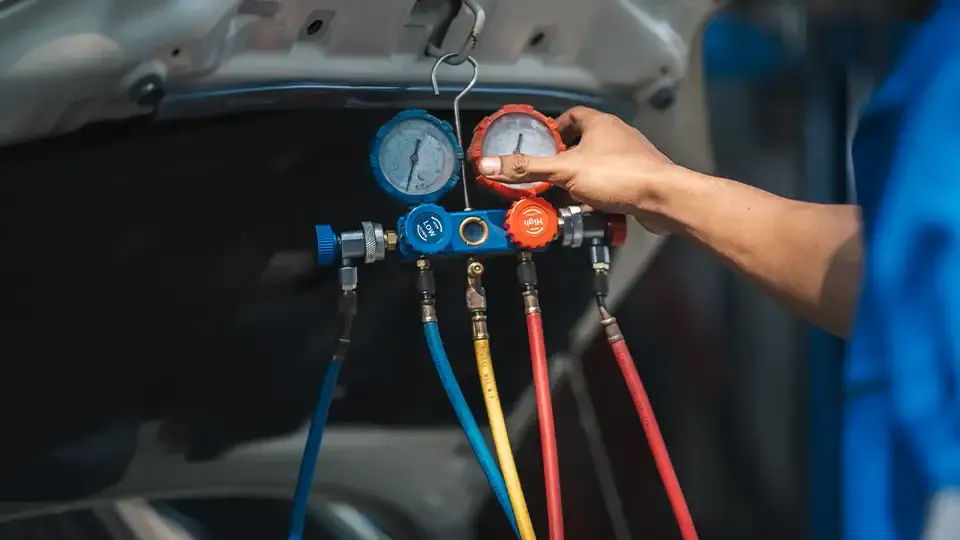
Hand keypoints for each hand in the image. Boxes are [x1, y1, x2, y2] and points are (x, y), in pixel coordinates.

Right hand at [476, 106, 680, 233]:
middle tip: (545, 176)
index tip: (542, 143)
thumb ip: (527, 170)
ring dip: (580, 180)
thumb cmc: (616, 175)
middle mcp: (618, 136)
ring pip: (598, 166)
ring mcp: (631, 158)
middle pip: (584, 142)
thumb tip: (486, 165)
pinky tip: (588, 210)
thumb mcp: (564, 172)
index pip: (573, 115)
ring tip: (562, 197)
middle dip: (564, 159)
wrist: (664, 199)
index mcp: (600, 124)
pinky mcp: (640, 180)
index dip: (555, 127)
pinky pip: (612, 184)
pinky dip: (598, 195)